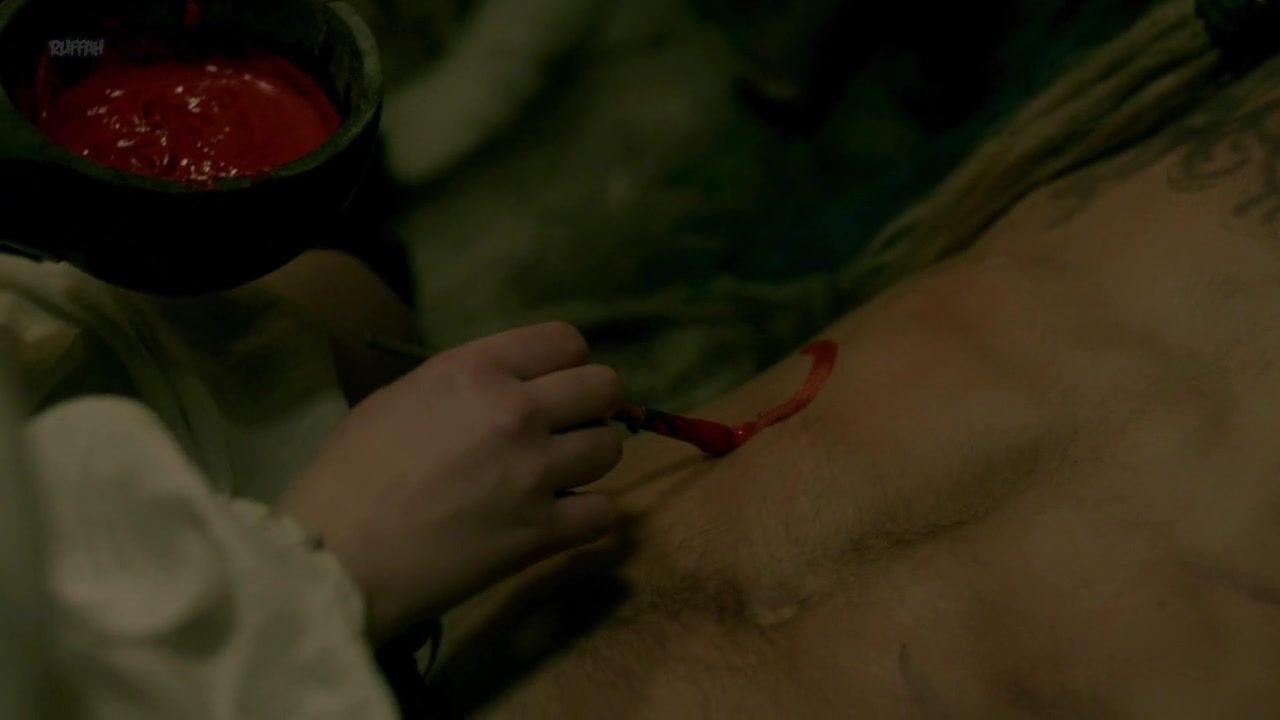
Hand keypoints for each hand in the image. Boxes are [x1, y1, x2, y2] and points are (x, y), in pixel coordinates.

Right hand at [276, 322, 624, 642]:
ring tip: (556, 478)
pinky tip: (558, 520)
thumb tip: (503, 390)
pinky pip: (605, 512)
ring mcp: (535, 472)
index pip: (566, 341)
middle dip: (592, 406)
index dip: (566, 364)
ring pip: (610, 448)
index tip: (553, 388)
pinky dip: (588, 516)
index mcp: (476, 370)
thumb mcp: (399, 398)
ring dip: (588, 462)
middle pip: (604, 387)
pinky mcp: (542, 533)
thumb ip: (463, 386)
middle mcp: (517, 411)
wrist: (334, 558)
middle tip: (565, 431)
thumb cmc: (348, 476)